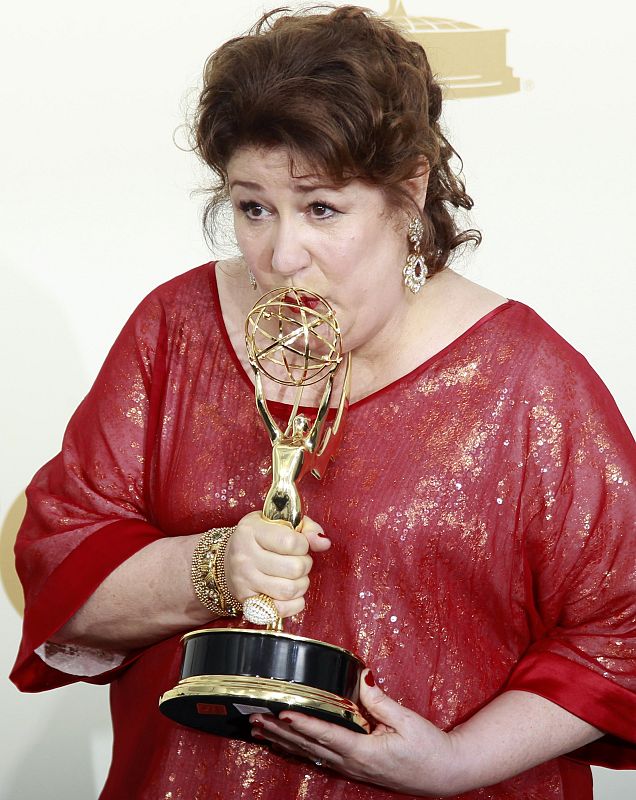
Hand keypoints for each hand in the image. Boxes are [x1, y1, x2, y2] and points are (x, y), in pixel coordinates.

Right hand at [224, 512, 330, 617]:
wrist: (226, 560)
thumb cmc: (259, 539)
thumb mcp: (278, 523)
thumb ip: (306, 528)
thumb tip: (324, 543)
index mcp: (252, 531)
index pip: (290, 542)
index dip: (303, 544)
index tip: (299, 544)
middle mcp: (244, 556)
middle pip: (294, 568)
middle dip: (305, 565)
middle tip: (299, 561)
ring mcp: (244, 580)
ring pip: (289, 590)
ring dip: (301, 584)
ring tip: (295, 577)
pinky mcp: (246, 601)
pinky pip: (280, 609)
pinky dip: (294, 604)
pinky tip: (291, 594)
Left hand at [248, 670, 460, 796]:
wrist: (445, 774)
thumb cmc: (429, 747)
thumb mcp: (407, 720)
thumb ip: (381, 701)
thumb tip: (362, 679)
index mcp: (364, 751)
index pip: (326, 734)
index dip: (302, 723)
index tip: (282, 712)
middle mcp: (352, 763)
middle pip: (309, 746)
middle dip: (280, 732)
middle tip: (255, 719)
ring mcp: (352, 769)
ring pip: (310, 754)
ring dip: (283, 742)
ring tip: (259, 730)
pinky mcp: (355, 768)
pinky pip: (320, 759)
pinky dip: (298, 750)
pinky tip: (285, 745)